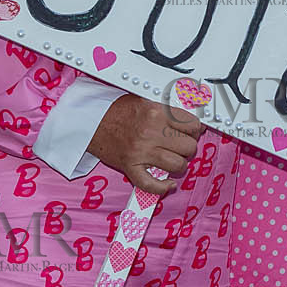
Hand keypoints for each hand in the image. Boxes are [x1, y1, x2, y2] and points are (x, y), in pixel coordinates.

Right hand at [87, 93, 202, 195]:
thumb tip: (188, 118)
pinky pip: (152, 184)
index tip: (193, 132)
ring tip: (174, 161)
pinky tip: (168, 184)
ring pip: (177, 165)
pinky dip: (163, 187)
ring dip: (179, 165)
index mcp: (157, 112)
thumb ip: (167, 108)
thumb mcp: (145, 99)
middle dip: (189, 147)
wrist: (91, 122)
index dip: (195, 130)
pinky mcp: (130, 167)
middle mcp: (151, 132)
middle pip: (188, 146)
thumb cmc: (117, 111)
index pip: (192, 125)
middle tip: (182, 145)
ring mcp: (141, 151)